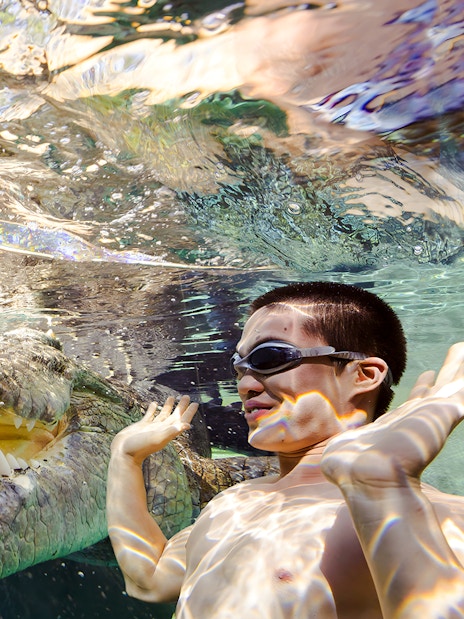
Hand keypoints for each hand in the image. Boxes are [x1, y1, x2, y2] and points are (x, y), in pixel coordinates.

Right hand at [111, 395, 197, 465]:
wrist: (123, 454)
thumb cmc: (140, 448)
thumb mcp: (157, 438)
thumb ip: (171, 431)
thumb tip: (187, 425)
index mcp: (167, 432)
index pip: (181, 420)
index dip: (189, 412)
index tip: (195, 403)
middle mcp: (161, 429)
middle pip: (174, 416)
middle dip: (181, 407)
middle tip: (186, 396)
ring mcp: (151, 428)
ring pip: (162, 415)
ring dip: (168, 406)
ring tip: (171, 397)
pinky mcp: (141, 426)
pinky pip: (149, 415)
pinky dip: (152, 409)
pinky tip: (154, 403)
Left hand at [321, 343, 463, 488]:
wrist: (370, 479)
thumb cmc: (351, 470)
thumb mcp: (343, 451)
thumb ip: (341, 450)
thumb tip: (331, 456)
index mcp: (396, 424)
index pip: (414, 401)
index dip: (422, 388)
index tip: (428, 375)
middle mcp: (416, 417)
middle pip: (436, 389)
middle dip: (448, 371)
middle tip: (458, 350)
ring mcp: (430, 414)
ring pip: (452, 385)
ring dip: (459, 367)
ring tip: (463, 347)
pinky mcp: (442, 412)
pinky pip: (460, 390)